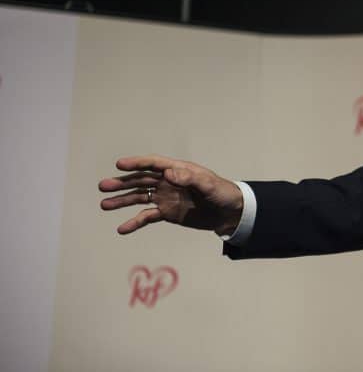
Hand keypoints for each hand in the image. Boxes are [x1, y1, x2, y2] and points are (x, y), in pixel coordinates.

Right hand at [99, 155, 242, 235]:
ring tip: (104, 204)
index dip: (137, 163)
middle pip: (141, 180)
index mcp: (178, 170)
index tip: (119, 164)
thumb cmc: (221, 193)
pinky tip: (122, 229)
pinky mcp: (166, 213)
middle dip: (122, 182)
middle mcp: (168, 182)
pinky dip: (134, 222)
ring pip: (139, 197)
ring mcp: (165, 197)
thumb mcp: (208, 185)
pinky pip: (147, 217)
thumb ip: (189, 179)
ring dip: (122, 200)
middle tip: (103, 186)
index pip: (153, 164)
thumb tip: (169, 173)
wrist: (229, 213)